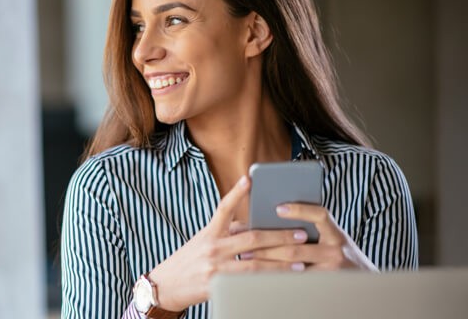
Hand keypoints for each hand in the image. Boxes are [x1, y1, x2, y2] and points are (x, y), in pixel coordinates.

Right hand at [146, 176, 308, 310]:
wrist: (166, 286)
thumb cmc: (188, 260)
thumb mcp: (203, 240)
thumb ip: (226, 232)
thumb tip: (253, 224)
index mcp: (209, 233)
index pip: (223, 209)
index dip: (236, 193)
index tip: (249, 179)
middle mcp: (213, 248)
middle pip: (251, 239)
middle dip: (279, 236)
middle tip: (301, 234)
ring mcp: (216, 269)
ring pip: (255, 264)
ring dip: (281, 263)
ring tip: (301, 261)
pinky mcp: (219, 288)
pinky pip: (250, 284)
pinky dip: (269, 281)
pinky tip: (285, 281)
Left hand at [245, 203, 378, 271]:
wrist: (362, 281)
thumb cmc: (337, 255)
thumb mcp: (330, 238)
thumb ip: (310, 227)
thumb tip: (272, 214)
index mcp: (335, 233)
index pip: (320, 215)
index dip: (300, 210)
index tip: (278, 208)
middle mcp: (336, 249)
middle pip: (297, 245)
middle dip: (268, 243)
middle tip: (246, 239)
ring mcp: (331, 269)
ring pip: (293, 264)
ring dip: (266, 259)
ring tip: (246, 256)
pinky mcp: (322, 284)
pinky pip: (294, 279)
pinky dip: (275, 274)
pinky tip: (259, 271)